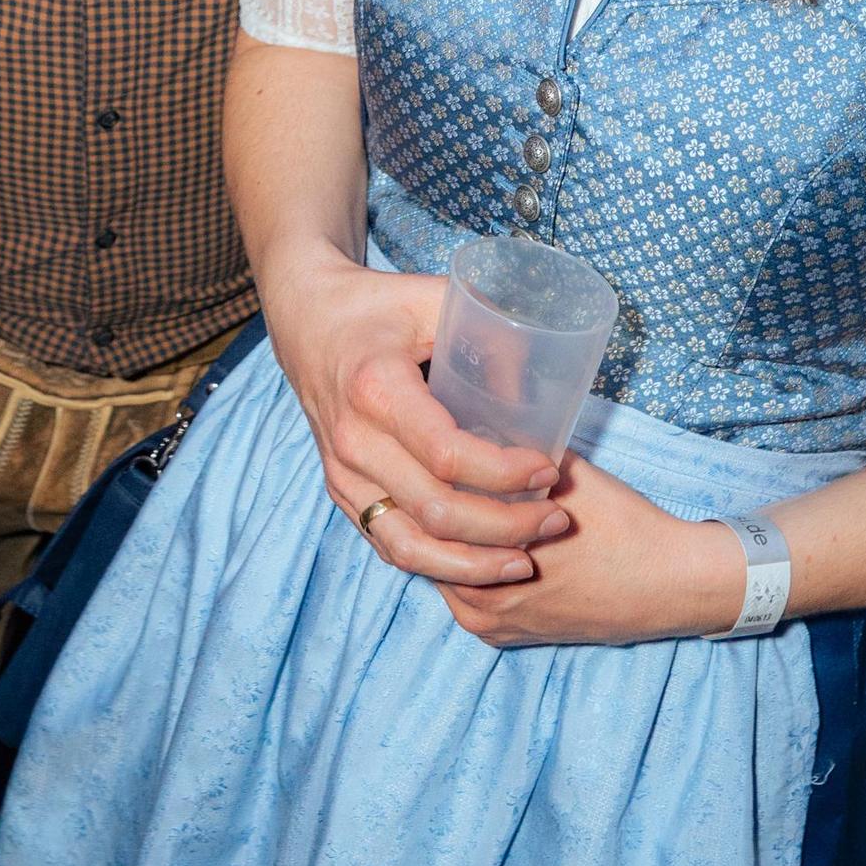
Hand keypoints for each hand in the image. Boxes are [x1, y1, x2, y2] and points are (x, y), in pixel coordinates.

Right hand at [268, 247, 570, 583]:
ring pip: (411, 546)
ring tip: (527, 560)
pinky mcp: (342, 491)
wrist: (308, 319)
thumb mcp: (434, 299)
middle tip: (557, 519)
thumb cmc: (378, 306)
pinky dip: (440, 566)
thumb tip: (541, 397)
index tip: (549, 469)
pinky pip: (391, 545)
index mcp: (376, 389)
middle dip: (506, 526)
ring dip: (475, 563)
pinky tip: (482, 564)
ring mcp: (343, 473)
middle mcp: (354, 441)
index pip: (446, 455)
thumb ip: (491, 337)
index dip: (505, 473)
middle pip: (436, 511)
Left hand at [433, 454, 745, 647]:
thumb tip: (480, 421)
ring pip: (447, 576)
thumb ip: (516, 457)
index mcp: (489, 563)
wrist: (672, 584)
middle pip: (431, 552)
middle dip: (435, 514)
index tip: (428, 455)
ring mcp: (494, 627)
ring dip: (452, 543)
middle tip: (438, 476)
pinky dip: (470, 568)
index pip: (428, 520)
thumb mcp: (566, 477)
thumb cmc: (623, 527)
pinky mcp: (510, 637)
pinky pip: (470, 598)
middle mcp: (482, 606)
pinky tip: (482, 538)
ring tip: (461, 504)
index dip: (425, 483)